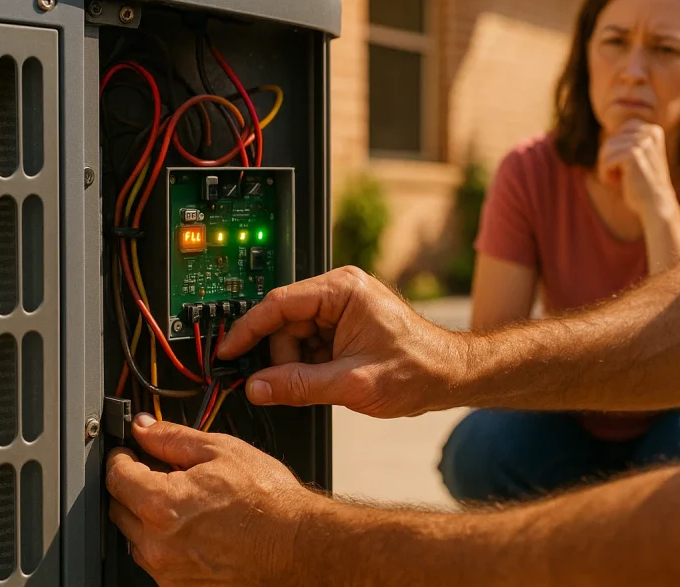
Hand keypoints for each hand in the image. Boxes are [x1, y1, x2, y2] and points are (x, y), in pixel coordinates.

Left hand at [105, 413, 321, 585]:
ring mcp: (167, 570)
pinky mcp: (179, 585)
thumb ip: (173, 438)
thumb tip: (145, 427)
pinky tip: (193, 524)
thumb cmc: (268, 501)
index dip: (121, 456)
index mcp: (161, 505)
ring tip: (185, 499)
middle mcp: (157, 544)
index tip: (129, 450)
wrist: (297, 544)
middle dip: (133, 484)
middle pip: (119, 506)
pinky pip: (155, 557)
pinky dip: (164, 538)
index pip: (116, 476)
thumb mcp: (221, 451)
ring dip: (146, 514)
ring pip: (134, 535)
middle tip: (159, 470)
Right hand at [216, 266, 467, 417]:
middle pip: (284, 324)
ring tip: (327, 385)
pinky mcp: (344, 326)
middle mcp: (340, 292)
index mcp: (342, 290)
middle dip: (281, 359)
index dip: (248, 330)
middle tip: (286, 388)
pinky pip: (310, 345)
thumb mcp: (352, 384)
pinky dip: (311, 367)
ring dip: (299, 366)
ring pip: (294, 338)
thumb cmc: (418, 370)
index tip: (227, 351)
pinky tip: (329, 381)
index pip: (279, 304)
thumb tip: (257, 388)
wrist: (451, 377)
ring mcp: (342, 309)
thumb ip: (299, 386)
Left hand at [597, 120, 678, 220]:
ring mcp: (643, 142)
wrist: (656, 205)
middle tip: (619, 176)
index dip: (615, 151)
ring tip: (618, 180)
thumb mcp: (638, 156)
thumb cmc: (642, 183)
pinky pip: (606, 161)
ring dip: (606, 168)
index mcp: (653, 131)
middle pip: (611, 140)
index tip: (624, 167)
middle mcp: (650, 132)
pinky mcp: (633, 153)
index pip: (618, 131)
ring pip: (606, 150)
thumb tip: (607, 127)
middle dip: (609, 160)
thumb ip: (627, 141)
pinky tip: (617, 184)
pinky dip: (606, 175)